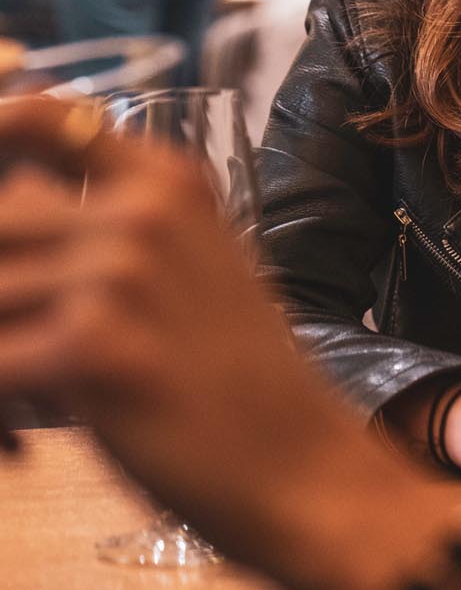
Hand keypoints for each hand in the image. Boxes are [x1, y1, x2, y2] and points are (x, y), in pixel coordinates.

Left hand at [0, 98, 460, 589]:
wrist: (301, 470)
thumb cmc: (242, 382)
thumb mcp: (195, 271)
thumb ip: (111, 228)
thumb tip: (15, 199)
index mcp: (168, 184)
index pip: (42, 119)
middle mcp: (142, 211)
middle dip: (1, 296)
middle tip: (19, 353)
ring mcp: (118, 272)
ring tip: (25, 407)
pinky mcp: (91, 346)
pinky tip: (25, 444)